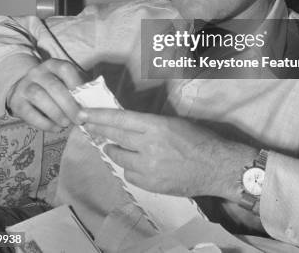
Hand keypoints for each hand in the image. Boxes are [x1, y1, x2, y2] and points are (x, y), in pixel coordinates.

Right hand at [6, 59, 85, 130]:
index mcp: (52, 65)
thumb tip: (92, 106)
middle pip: (54, 86)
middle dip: (68, 105)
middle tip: (79, 119)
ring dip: (56, 113)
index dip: (76, 84)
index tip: (85, 100)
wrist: (24, 90)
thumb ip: (76, 91)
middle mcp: (37, 72)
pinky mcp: (16, 102)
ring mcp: (24, 85)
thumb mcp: (64, 83)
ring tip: (66, 123)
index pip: (65, 69)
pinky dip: (44, 123)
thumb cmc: (52, 89)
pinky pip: (29, 113)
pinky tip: (55, 128)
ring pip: (39, 97)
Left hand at [79, 108, 255, 198]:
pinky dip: (129, 168)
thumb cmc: (199, 139)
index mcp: (155, 125)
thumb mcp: (173, 122)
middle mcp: (148, 145)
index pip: (119, 119)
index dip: (98, 116)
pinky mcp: (150, 184)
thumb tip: (126, 123)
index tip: (82, 114)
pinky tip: (137, 164)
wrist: (216, 166)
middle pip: (113, 136)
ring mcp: (148, 167)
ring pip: (118, 157)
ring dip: (115, 151)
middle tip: (86, 126)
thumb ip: (148, 123)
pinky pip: (129, 175)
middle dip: (98, 131)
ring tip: (117, 147)